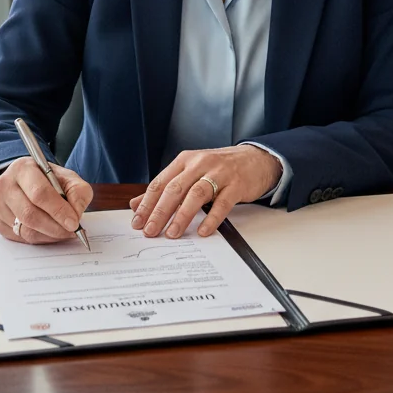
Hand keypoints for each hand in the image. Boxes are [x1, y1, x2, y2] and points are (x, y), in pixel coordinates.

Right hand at [0, 156, 92, 243]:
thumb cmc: (50, 180)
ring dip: (49, 235)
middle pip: (29, 214)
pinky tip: (50, 233)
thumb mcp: (68, 178)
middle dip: (55, 227)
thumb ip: (78, 192)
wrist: (30, 182)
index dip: (58, 210)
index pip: (39, 193)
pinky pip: (19, 238)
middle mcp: (5, 185)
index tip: (73, 222)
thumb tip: (76, 213)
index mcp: (23, 168)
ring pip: (24, 230)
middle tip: (71, 231)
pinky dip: (39, 239)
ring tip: (63, 232)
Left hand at [128, 145, 281, 239]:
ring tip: (172, 233)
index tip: (137, 222)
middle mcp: (199, 164)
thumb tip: (136, 204)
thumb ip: (165, 187)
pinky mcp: (236, 184)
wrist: (255, 159)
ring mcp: (219, 173)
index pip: (160, 183)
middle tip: (150, 231)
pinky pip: (221, 203)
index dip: (147, 203)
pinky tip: (202, 231)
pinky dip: (211, 218)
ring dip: (182, 216)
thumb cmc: (220, 168)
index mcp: (184, 161)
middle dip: (160, 212)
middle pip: (175, 189)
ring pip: (195, 194)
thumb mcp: (190, 171)